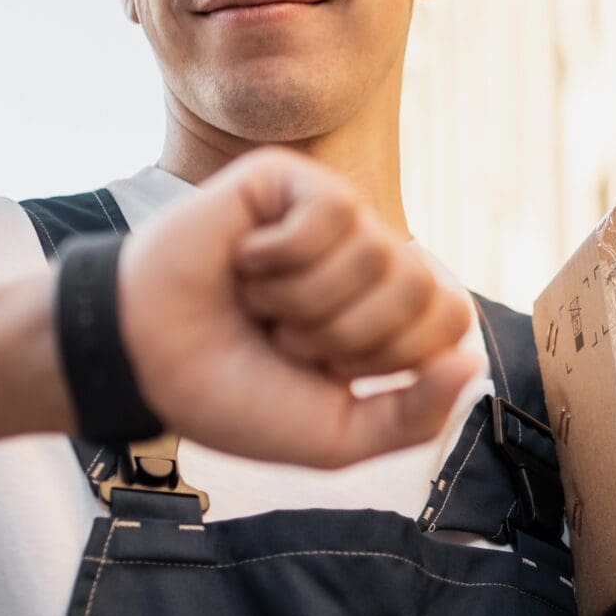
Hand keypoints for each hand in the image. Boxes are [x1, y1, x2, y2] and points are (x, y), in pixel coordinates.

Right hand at [113, 147, 479, 468]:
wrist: (143, 364)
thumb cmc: (233, 394)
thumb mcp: (335, 435)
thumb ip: (413, 417)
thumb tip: (471, 363)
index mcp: (392, 314)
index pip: (451, 321)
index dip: (389, 358)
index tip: (326, 370)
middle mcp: (371, 258)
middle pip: (422, 286)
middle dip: (347, 333)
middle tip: (287, 337)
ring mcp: (333, 216)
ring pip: (377, 252)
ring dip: (303, 300)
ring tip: (259, 302)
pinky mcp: (290, 180)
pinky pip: (334, 212)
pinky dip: (281, 256)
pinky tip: (245, 260)